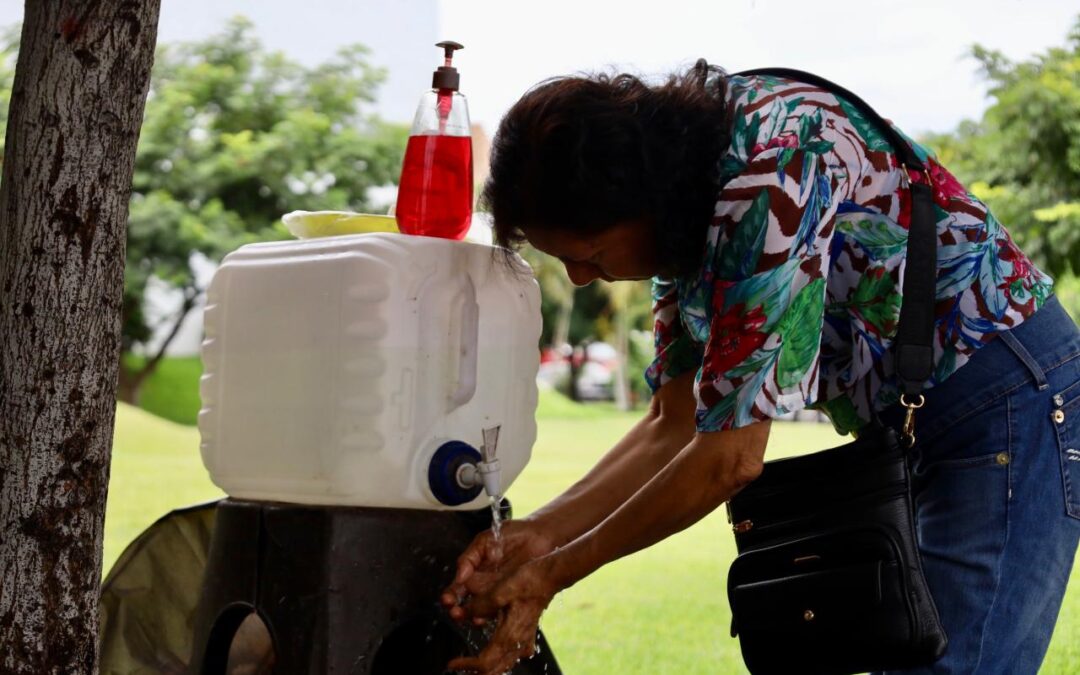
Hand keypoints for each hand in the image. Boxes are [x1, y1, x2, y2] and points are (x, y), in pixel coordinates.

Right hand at [441, 519, 555, 623]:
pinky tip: (495, 619)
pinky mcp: (515, 598)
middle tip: (456, 613)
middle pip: (467, 605)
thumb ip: (472, 555)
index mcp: (474, 573)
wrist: (542, 535)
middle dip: (459, 611)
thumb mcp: (487, 539)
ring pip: (484, 612)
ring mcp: (500, 594)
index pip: (458, 588)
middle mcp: (484, 587)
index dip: (451, 595)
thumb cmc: (513, 534)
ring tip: (475, 620)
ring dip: (477, 618)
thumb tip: (460, 574)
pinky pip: (505, 611)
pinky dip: (499, 617)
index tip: (447, 599)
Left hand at [446, 557, 559, 674]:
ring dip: (487, 668)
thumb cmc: (527, 581)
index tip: (452, 663)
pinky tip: (494, 652)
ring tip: (471, 663)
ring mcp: (525, 640)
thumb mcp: (500, 591)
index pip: (484, 663)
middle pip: (494, 670)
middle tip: (459, 666)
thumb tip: (465, 614)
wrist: (549, 576)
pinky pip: (513, 656)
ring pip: (504, 665)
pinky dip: (500, 660)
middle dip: (474, 671)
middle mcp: (518, 642)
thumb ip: (480, 606)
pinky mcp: (528, 635)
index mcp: (509, 635)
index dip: (466, 665)